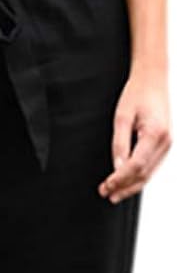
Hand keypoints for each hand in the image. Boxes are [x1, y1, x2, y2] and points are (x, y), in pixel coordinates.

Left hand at [98, 67, 171, 203]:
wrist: (153, 79)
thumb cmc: (137, 93)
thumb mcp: (122, 117)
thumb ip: (120, 143)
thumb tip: (117, 168)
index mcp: (155, 133)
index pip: (136, 166)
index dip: (120, 179)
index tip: (105, 186)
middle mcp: (165, 142)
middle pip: (144, 174)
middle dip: (124, 187)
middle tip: (105, 193)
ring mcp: (167, 144)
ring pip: (148, 173)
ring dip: (131, 186)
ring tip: (113, 193)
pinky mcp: (164, 145)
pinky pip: (151, 167)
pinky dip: (138, 177)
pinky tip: (126, 183)